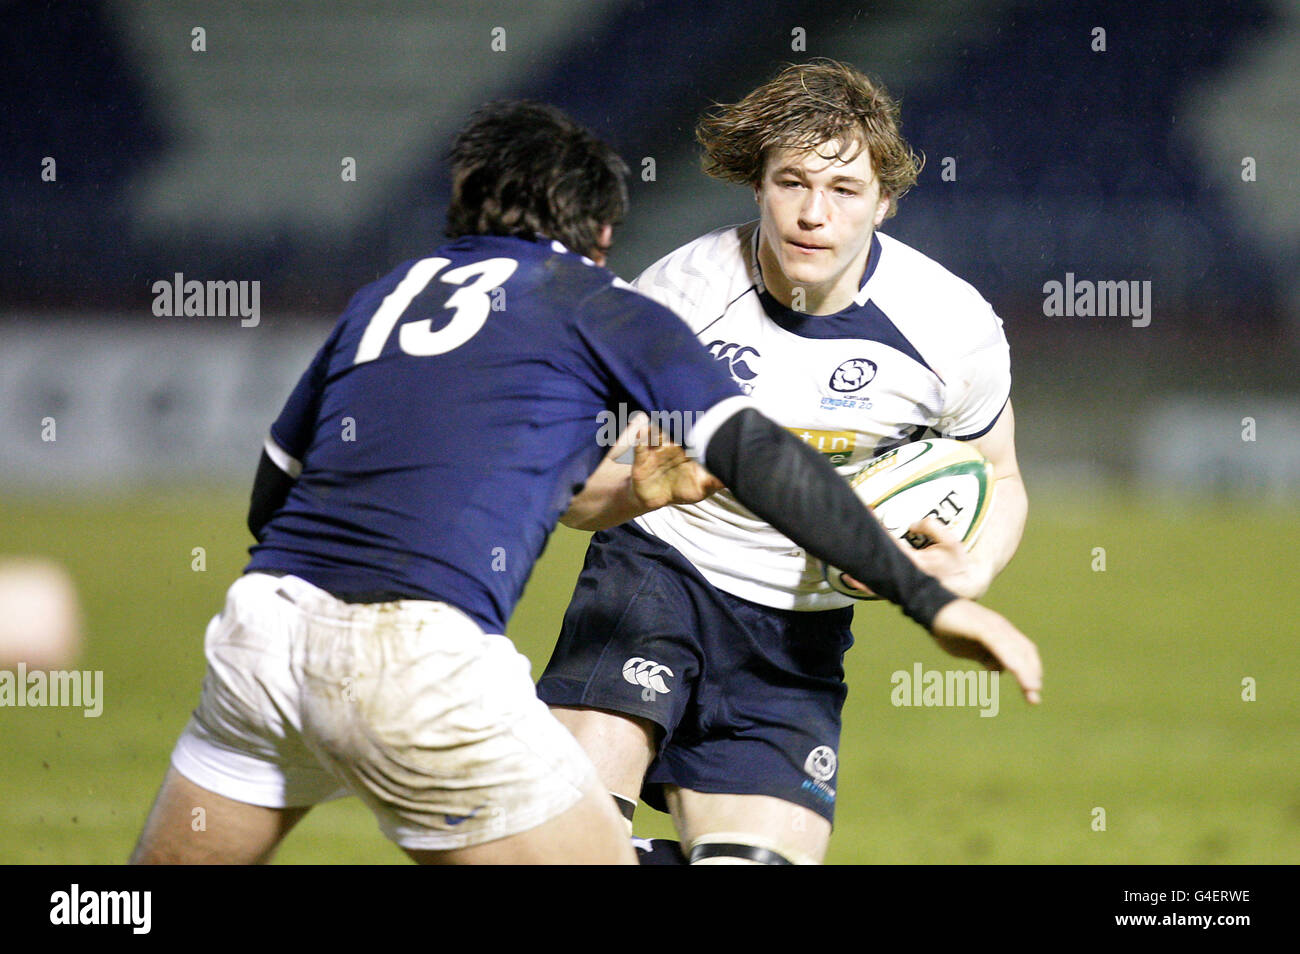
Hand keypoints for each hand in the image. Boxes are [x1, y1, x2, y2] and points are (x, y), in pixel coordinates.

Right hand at [628, 415, 722, 510]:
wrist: (657, 498)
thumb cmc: (682, 490)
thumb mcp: (701, 488)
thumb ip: (714, 482)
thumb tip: (732, 479)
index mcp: (689, 448)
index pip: (694, 432)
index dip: (699, 424)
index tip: (705, 415)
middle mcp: (673, 444)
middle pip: (674, 427)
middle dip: (677, 419)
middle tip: (683, 411)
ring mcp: (657, 449)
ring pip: (657, 433)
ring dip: (659, 426)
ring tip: (662, 422)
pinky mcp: (642, 458)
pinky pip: (639, 446)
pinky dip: (640, 438)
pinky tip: (642, 432)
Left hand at [840, 516, 992, 599]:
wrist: (964, 588)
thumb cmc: (958, 564)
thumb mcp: (952, 542)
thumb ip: (933, 527)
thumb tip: (912, 524)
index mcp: (915, 562)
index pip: (890, 543)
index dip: (877, 529)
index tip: (869, 514)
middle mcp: (904, 576)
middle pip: (876, 564)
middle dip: (861, 550)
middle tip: (847, 538)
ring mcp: (902, 586)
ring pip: (874, 580)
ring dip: (858, 571)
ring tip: (842, 563)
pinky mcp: (901, 592)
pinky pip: (878, 588)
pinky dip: (865, 582)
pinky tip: (852, 576)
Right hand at [929, 598, 1041, 704]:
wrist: (931, 608)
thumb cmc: (950, 628)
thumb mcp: (970, 649)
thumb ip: (985, 657)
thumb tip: (997, 670)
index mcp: (1001, 633)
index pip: (1024, 651)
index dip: (1032, 670)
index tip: (1033, 691)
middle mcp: (1001, 628)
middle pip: (1025, 651)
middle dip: (1031, 675)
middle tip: (1034, 697)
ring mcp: (992, 626)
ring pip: (1015, 649)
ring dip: (1025, 670)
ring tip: (1030, 689)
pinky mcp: (981, 627)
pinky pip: (999, 644)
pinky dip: (1010, 658)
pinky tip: (1015, 670)